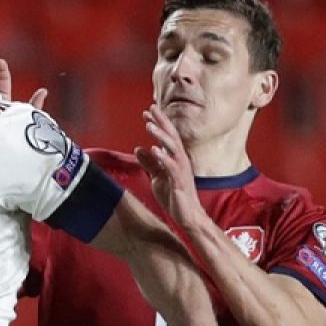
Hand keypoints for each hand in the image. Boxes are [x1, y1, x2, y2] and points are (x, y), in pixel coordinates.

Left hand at [134, 104, 203, 229]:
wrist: (187, 216)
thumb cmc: (174, 196)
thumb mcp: (157, 177)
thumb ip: (150, 163)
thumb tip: (138, 148)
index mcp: (175, 158)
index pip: (167, 137)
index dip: (158, 123)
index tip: (147, 111)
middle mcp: (181, 161)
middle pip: (172, 137)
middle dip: (161, 122)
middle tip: (151, 108)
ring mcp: (181, 171)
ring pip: (173, 148)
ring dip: (160, 136)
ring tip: (149, 125)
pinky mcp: (180, 182)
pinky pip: (171, 167)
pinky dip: (163, 157)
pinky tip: (154, 149)